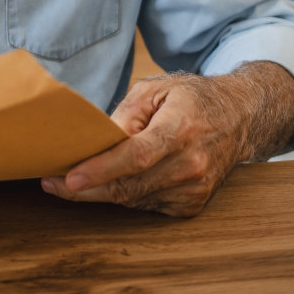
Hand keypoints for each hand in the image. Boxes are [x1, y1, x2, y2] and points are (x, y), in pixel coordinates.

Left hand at [41, 61, 293, 216]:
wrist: (240, 118)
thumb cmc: (193, 98)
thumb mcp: (157, 88)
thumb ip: (127, 113)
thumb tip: (99, 140)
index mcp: (182, 129)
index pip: (137, 156)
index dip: (101, 169)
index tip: (69, 177)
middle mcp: (192, 164)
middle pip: (130, 187)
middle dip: (86, 189)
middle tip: (53, 184)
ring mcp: (195, 189)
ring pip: (134, 200)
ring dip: (101, 193)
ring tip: (74, 180)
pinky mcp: (194, 205)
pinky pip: (147, 205)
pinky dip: (126, 196)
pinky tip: (111, 182)